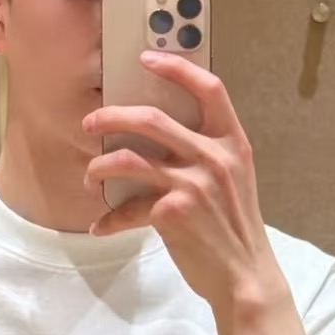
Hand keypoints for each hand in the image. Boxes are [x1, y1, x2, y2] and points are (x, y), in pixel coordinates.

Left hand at [82, 50, 287, 315]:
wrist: (245, 276)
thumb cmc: (235, 229)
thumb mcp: (234, 181)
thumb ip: (209, 154)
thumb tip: (162, 137)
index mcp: (233, 143)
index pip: (210, 88)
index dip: (177, 67)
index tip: (147, 58)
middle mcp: (214, 157)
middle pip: (152, 119)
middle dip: (112, 116)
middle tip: (90, 122)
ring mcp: (193, 184)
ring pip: (129, 159)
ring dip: (99, 165)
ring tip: (89, 174)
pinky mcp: (173, 213)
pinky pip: (128, 208)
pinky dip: (109, 219)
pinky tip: (100, 226)